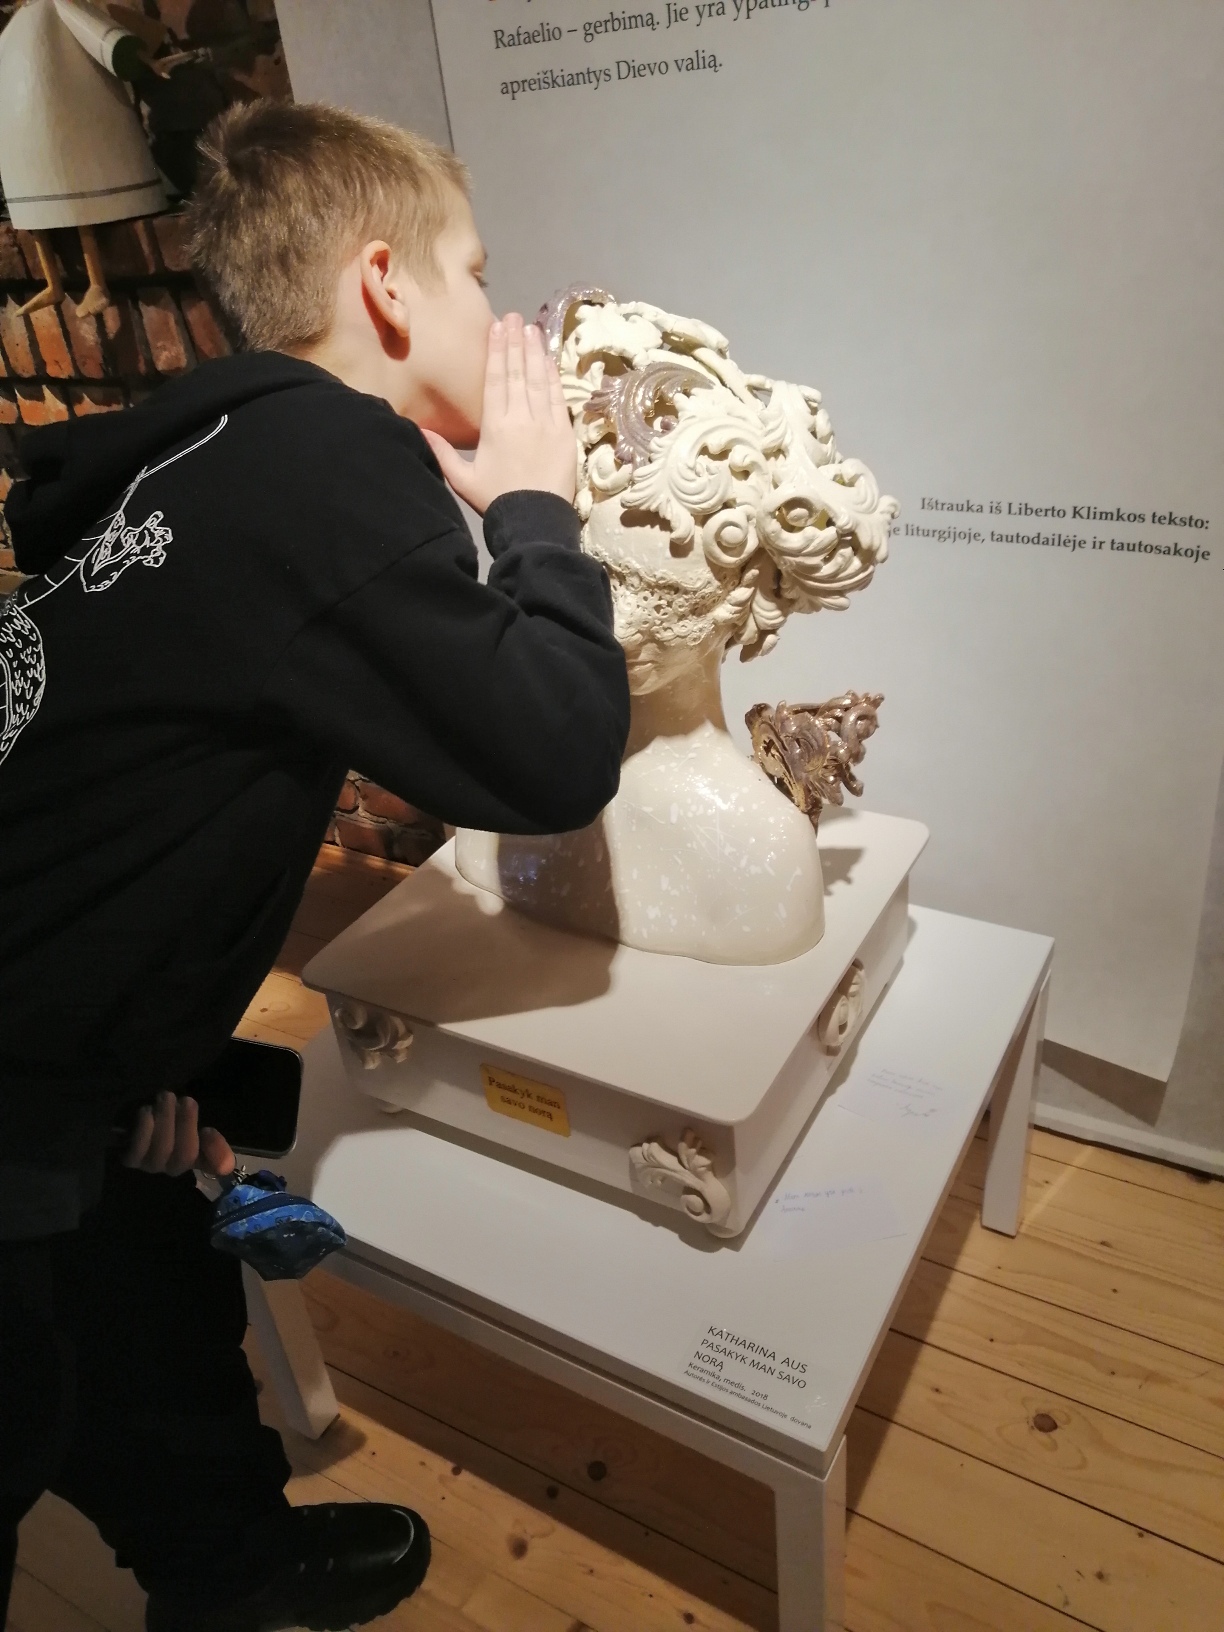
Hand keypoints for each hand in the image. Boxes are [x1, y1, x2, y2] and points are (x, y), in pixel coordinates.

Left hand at [123, 1091, 235, 1177]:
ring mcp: (150, 1166)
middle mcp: (173, 1168)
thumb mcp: (192, 1130)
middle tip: (186, 1100)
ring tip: (165, 1098)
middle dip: (186, 1124)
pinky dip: (144, 1130)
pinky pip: (137, 1150)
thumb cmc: (166, 1127)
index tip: (209, 1129)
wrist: (131, 1131)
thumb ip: (211, 1143)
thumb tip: (224, 1159)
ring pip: (162, 1149)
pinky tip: (147, 1112)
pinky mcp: (130, 1161)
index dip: (214, 1150)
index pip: (212, 1164)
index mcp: (194, 1159)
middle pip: (184, 1155)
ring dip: (165, 1120)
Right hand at [423, 313, 575, 513]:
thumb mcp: (462, 479)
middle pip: (518, 372)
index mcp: (494, 425)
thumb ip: (441, 452)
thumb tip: (419, 428)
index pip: (496, 379)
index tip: (497, 328)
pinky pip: (558, 398)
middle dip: (515, 342)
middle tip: (514, 317)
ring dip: (535, 352)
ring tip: (532, 329)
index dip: (496, 351)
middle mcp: (520, 418)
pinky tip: (550, 359)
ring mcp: (545, 424)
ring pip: (539, 379)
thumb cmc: (496, 501)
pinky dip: (554, 376)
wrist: (534, 522)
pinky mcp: (564, 434)